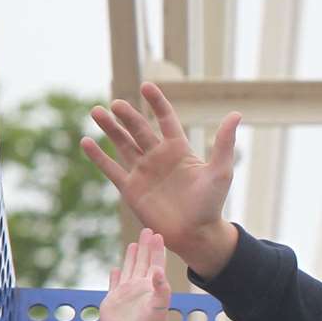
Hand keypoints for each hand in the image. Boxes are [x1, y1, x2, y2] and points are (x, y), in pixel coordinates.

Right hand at [80, 82, 240, 276]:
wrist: (196, 234)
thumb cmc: (211, 204)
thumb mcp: (220, 171)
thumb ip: (224, 143)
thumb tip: (236, 114)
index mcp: (179, 150)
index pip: (166, 119)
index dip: (156, 103)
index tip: (146, 86)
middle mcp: (159, 157)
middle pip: (139, 129)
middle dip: (127, 115)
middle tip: (116, 104)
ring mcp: (143, 172)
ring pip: (122, 144)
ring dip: (110, 128)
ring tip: (96, 111)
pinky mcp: (131, 189)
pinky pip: (111, 169)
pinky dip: (98, 157)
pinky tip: (86, 141)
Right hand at [102, 230, 171, 320]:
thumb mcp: (158, 308)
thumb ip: (161, 289)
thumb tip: (157, 269)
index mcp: (152, 288)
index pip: (156, 263)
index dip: (157, 249)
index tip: (159, 234)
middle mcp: (140, 289)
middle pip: (143, 262)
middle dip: (145, 246)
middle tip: (148, 230)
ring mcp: (126, 294)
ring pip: (129, 270)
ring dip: (131, 257)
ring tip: (134, 244)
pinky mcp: (113, 301)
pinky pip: (114, 284)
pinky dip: (115, 276)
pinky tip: (115, 269)